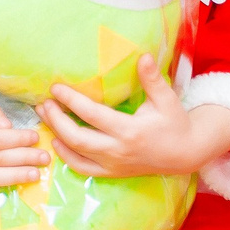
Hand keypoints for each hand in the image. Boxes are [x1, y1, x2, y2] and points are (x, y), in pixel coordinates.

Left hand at [38, 55, 229, 178]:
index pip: (92, 115)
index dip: (71, 100)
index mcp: (130, 130)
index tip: (55, 88)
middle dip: (56, 119)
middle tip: (43, 103)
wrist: (186, 154)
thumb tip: (143, 56)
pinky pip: (82, 168)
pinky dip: (65, 156)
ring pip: (75, 153)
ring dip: (55, 134)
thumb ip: (152, 79)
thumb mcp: (167, 100)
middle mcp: (118, 150)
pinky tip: (55, 140)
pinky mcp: (112, 173)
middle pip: (76, 137)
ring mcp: (113, 165)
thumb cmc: (175, 123)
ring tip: (43, 115)